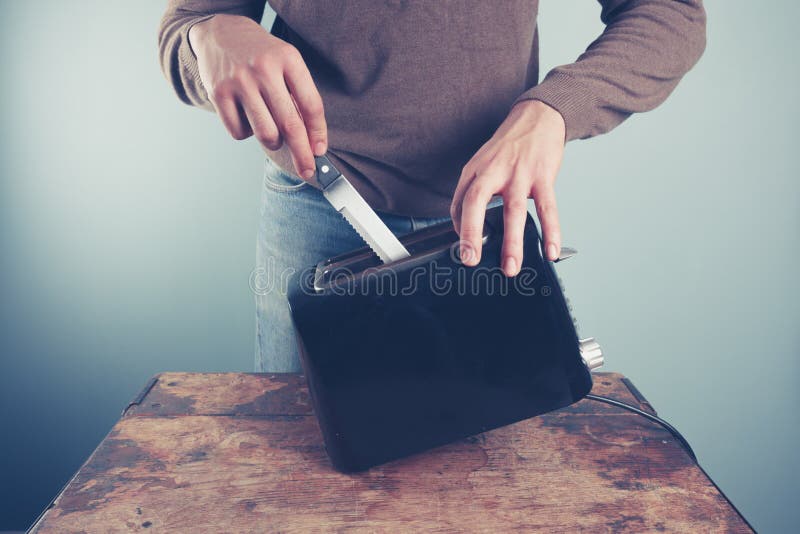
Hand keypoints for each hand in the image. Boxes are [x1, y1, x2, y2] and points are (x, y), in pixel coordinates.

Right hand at [189, 14, 326, 179]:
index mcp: (288, 58)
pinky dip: (246, 133)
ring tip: (270, 128)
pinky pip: (239, 133)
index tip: (320, 151)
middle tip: (308, 170)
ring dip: (273, 142)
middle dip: (302, 154)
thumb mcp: (286, 65)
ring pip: (266, 134)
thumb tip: (312, 143)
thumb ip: (299, 98)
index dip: (319, 133)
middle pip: (291, 125)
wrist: (221, 33)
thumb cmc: (262, 56)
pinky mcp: (218, 92)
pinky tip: (245, 115)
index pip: (311, 105)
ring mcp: (239, 80)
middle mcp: (264, 68)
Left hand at [450, 100, 565, 275]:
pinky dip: (551, 232)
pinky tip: (551, 250)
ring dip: (512, 243)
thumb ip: (474, 191)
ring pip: (514, 211)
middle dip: (471, 233)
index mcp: (475, 170)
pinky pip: (547, 208)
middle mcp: (494, 171)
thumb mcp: (483, 163)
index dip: (459, 227)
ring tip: (511, 267)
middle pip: (477, 202)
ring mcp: (519, 173)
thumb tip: (466, 226)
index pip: (459, 202)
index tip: (464, 249)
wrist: (538, 117)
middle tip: (471, 260)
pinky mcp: (543, 176)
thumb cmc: (509, 147)